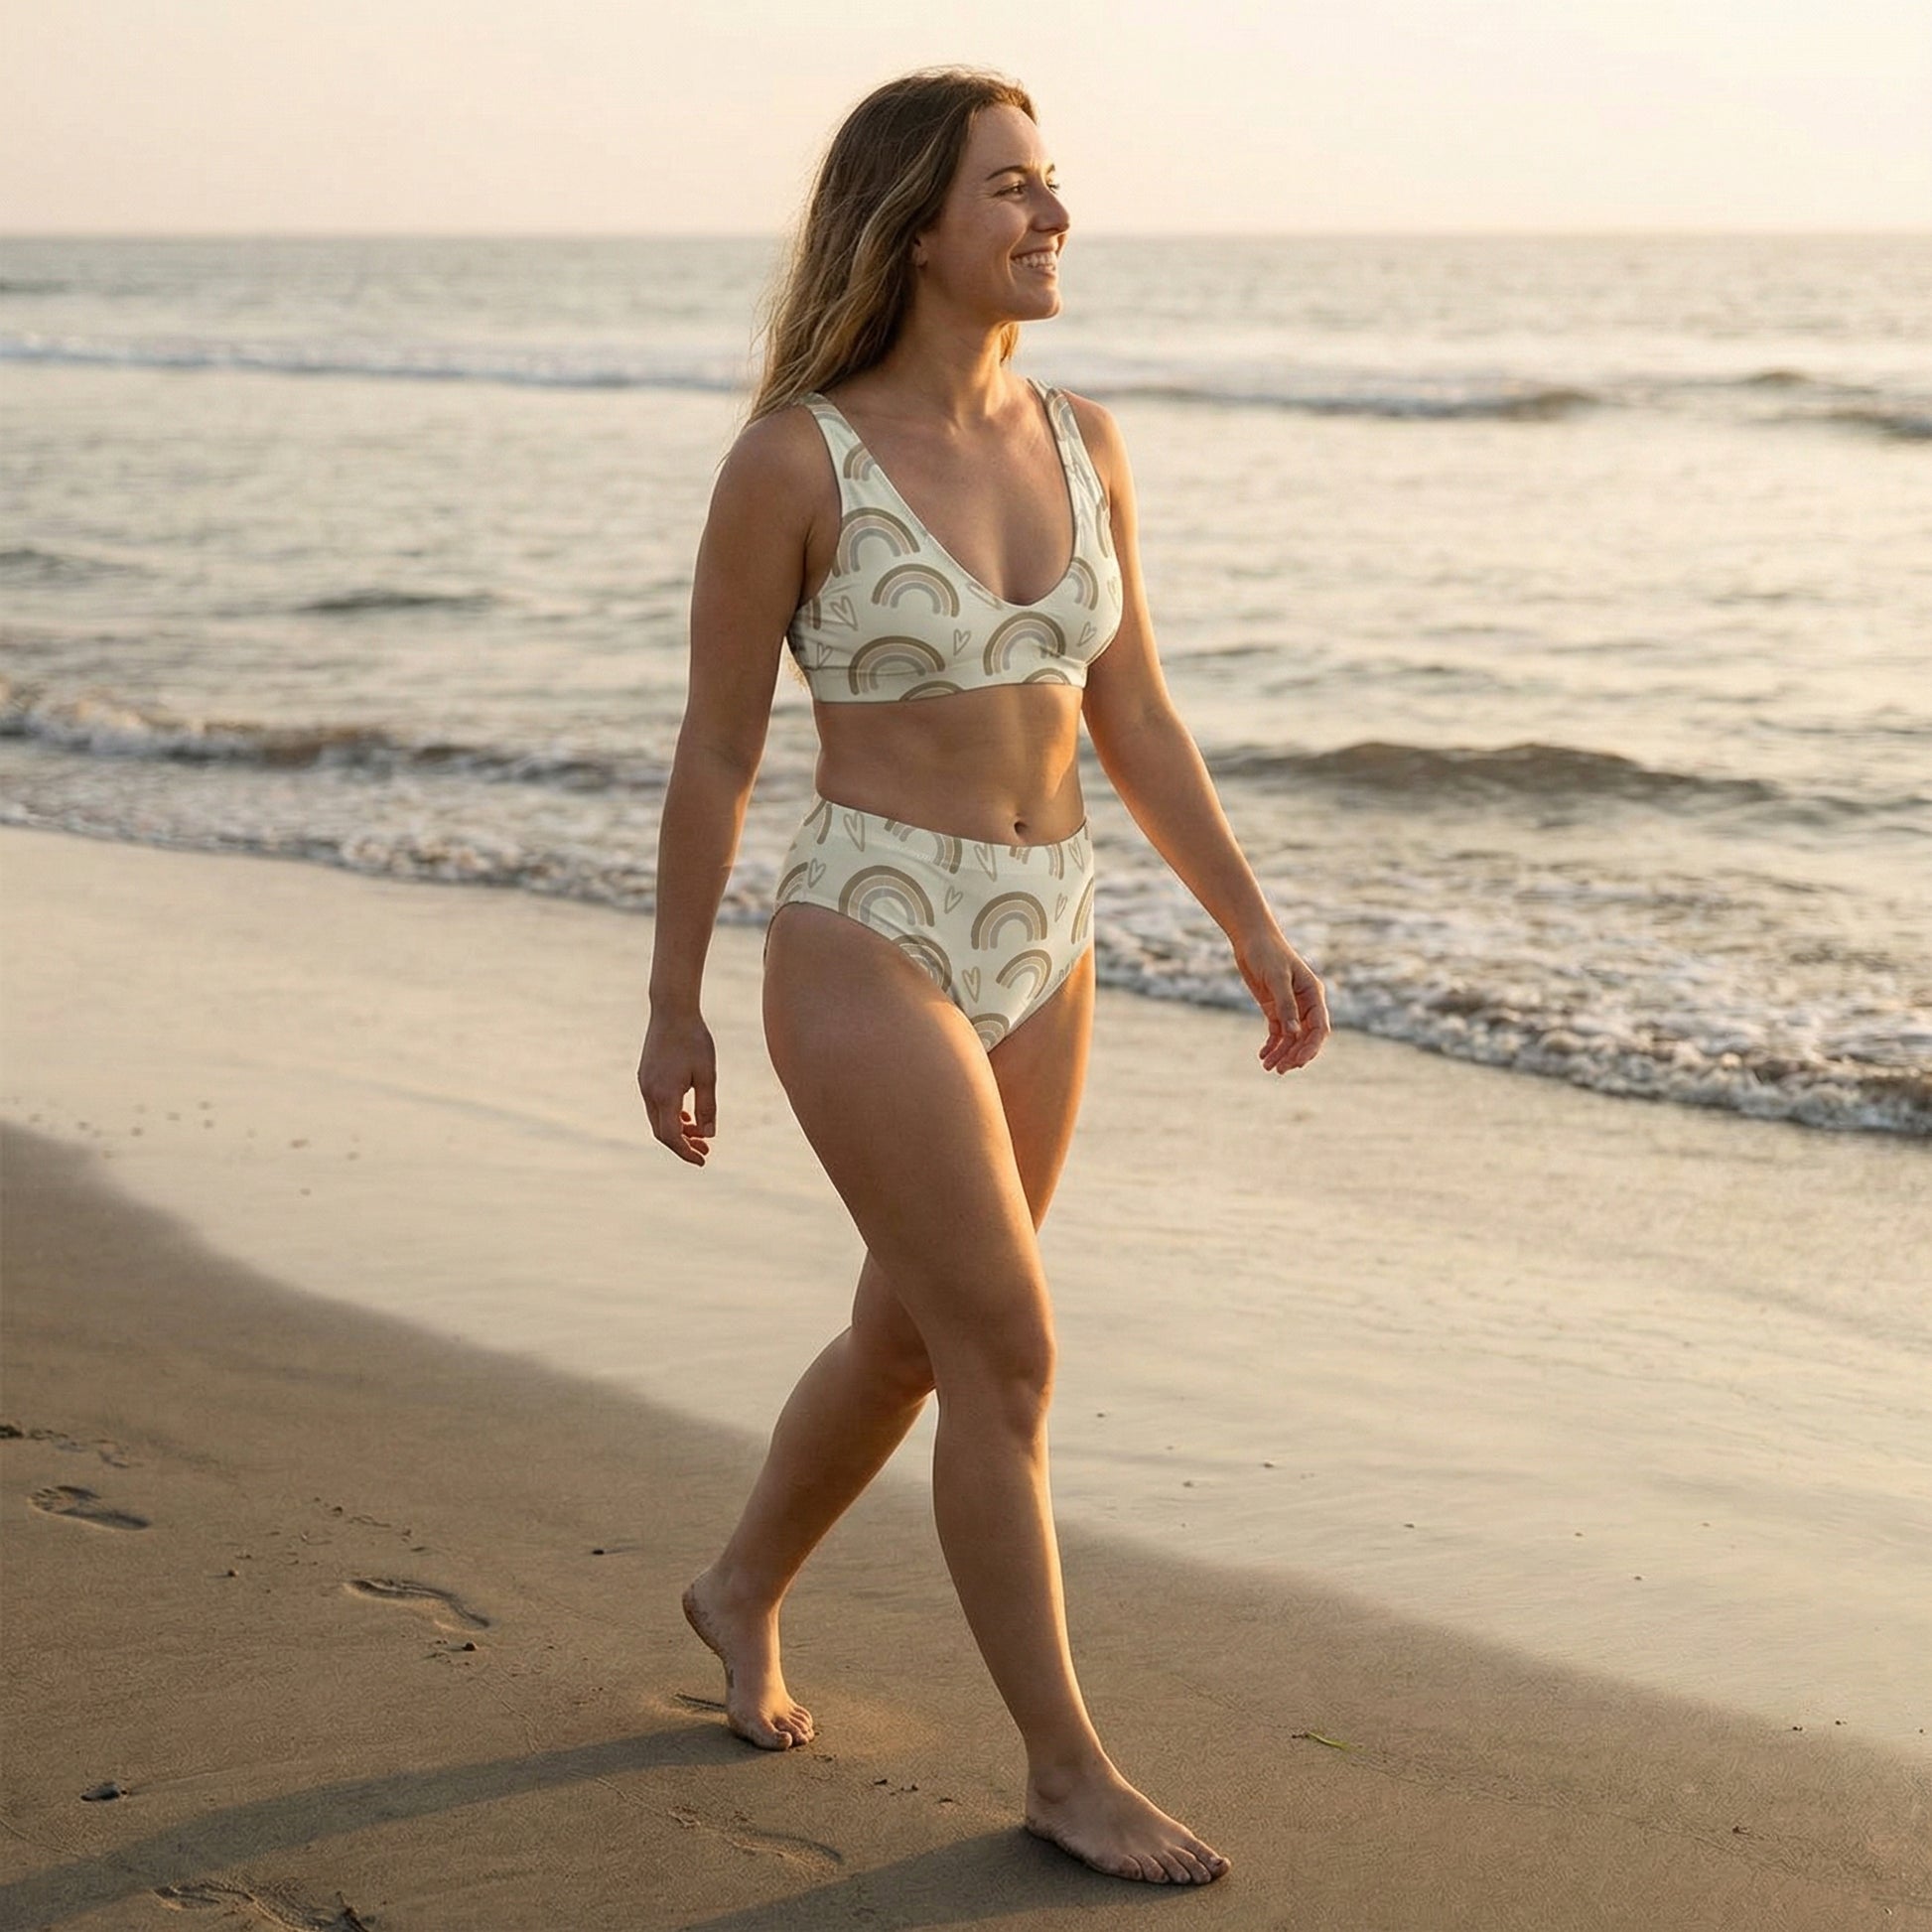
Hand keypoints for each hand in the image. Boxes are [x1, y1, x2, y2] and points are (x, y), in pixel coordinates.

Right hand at [637, 1012, 718, 1165]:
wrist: (672, 1010)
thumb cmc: (694, 1040)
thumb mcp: (707, 1075)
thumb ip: (707, 1106)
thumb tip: (709, 1134)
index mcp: (665, 1094)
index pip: (672, 1136)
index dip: (686, 1152)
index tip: (702, 1160)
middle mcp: (649, 1092)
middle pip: (662, 1132)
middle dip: (682, 1145)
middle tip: (705, 1151)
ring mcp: (644, 1084)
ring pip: (657, 1119)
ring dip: (676, 1130)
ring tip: (699, 1134)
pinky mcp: (645, 1076)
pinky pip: (655, 1105)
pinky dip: (670, 1115)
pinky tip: (687, 1115)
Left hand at [1235, 930, 1329, 1074]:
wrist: (1251, 940)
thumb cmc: (1267, 953)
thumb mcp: (1276, 978)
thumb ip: (1285, 1005)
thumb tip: (1293, 1033)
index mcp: (1313, 994)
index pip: (1319, 1027)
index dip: (1311, 1047)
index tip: (1299, 1062)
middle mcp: (1305, 1003)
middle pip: (1306, 1036)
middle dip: (1295, 1054)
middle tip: (1280, 1069)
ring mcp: (1290, 1007)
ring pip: (1291, 1037)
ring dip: (1282, 1053)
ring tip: (1269, 1067)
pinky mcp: (1274, 1008)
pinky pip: (1277, 1032)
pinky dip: (1272, 1045)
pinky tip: (1263, 1056)